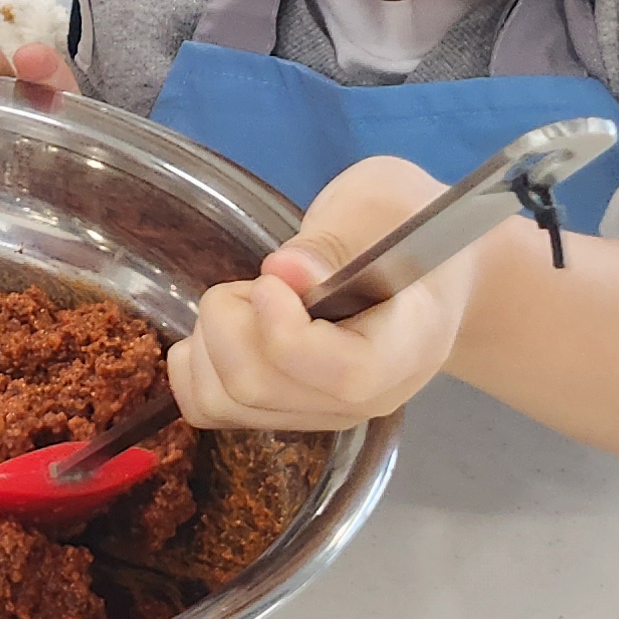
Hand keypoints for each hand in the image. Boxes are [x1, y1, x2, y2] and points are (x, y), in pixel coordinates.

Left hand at [168, 156, 485, 434]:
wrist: (425, 271)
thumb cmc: (405, 226)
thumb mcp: (380, 206)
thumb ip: (336, 242)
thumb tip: (284, 270)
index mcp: (409, 345)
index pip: (346, 375)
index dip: (286, 331)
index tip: (270, 280)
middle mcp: (366, 398)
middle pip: (263, 387)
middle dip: (229, 320)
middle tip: (258, 281)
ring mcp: (322, 412)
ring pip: (227, 401)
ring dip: (208, 340)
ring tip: (244, 302)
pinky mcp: (283, 411)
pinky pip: (210, 410)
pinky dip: (193, 367)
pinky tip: (218, 331)